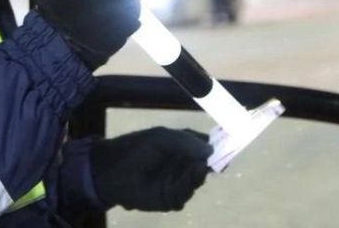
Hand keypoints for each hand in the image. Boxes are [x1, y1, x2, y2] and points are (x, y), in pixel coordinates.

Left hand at [90, 127, 211, 211]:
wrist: (109, 169)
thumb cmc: (135, 149)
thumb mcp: (162, 138)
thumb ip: (185, 142)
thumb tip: (211, 150)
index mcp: (182, 148)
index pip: (204, 147)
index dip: (217, 147)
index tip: (228, 144)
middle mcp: (182, 166)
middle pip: (204, 165)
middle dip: (213, 162)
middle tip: (221, 157)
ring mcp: (176, 183)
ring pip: (196, 180)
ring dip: (200, 173)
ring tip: (202, 164)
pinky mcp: (169, 199)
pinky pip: (184, 193)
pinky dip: (190, 183)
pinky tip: (194, 173)